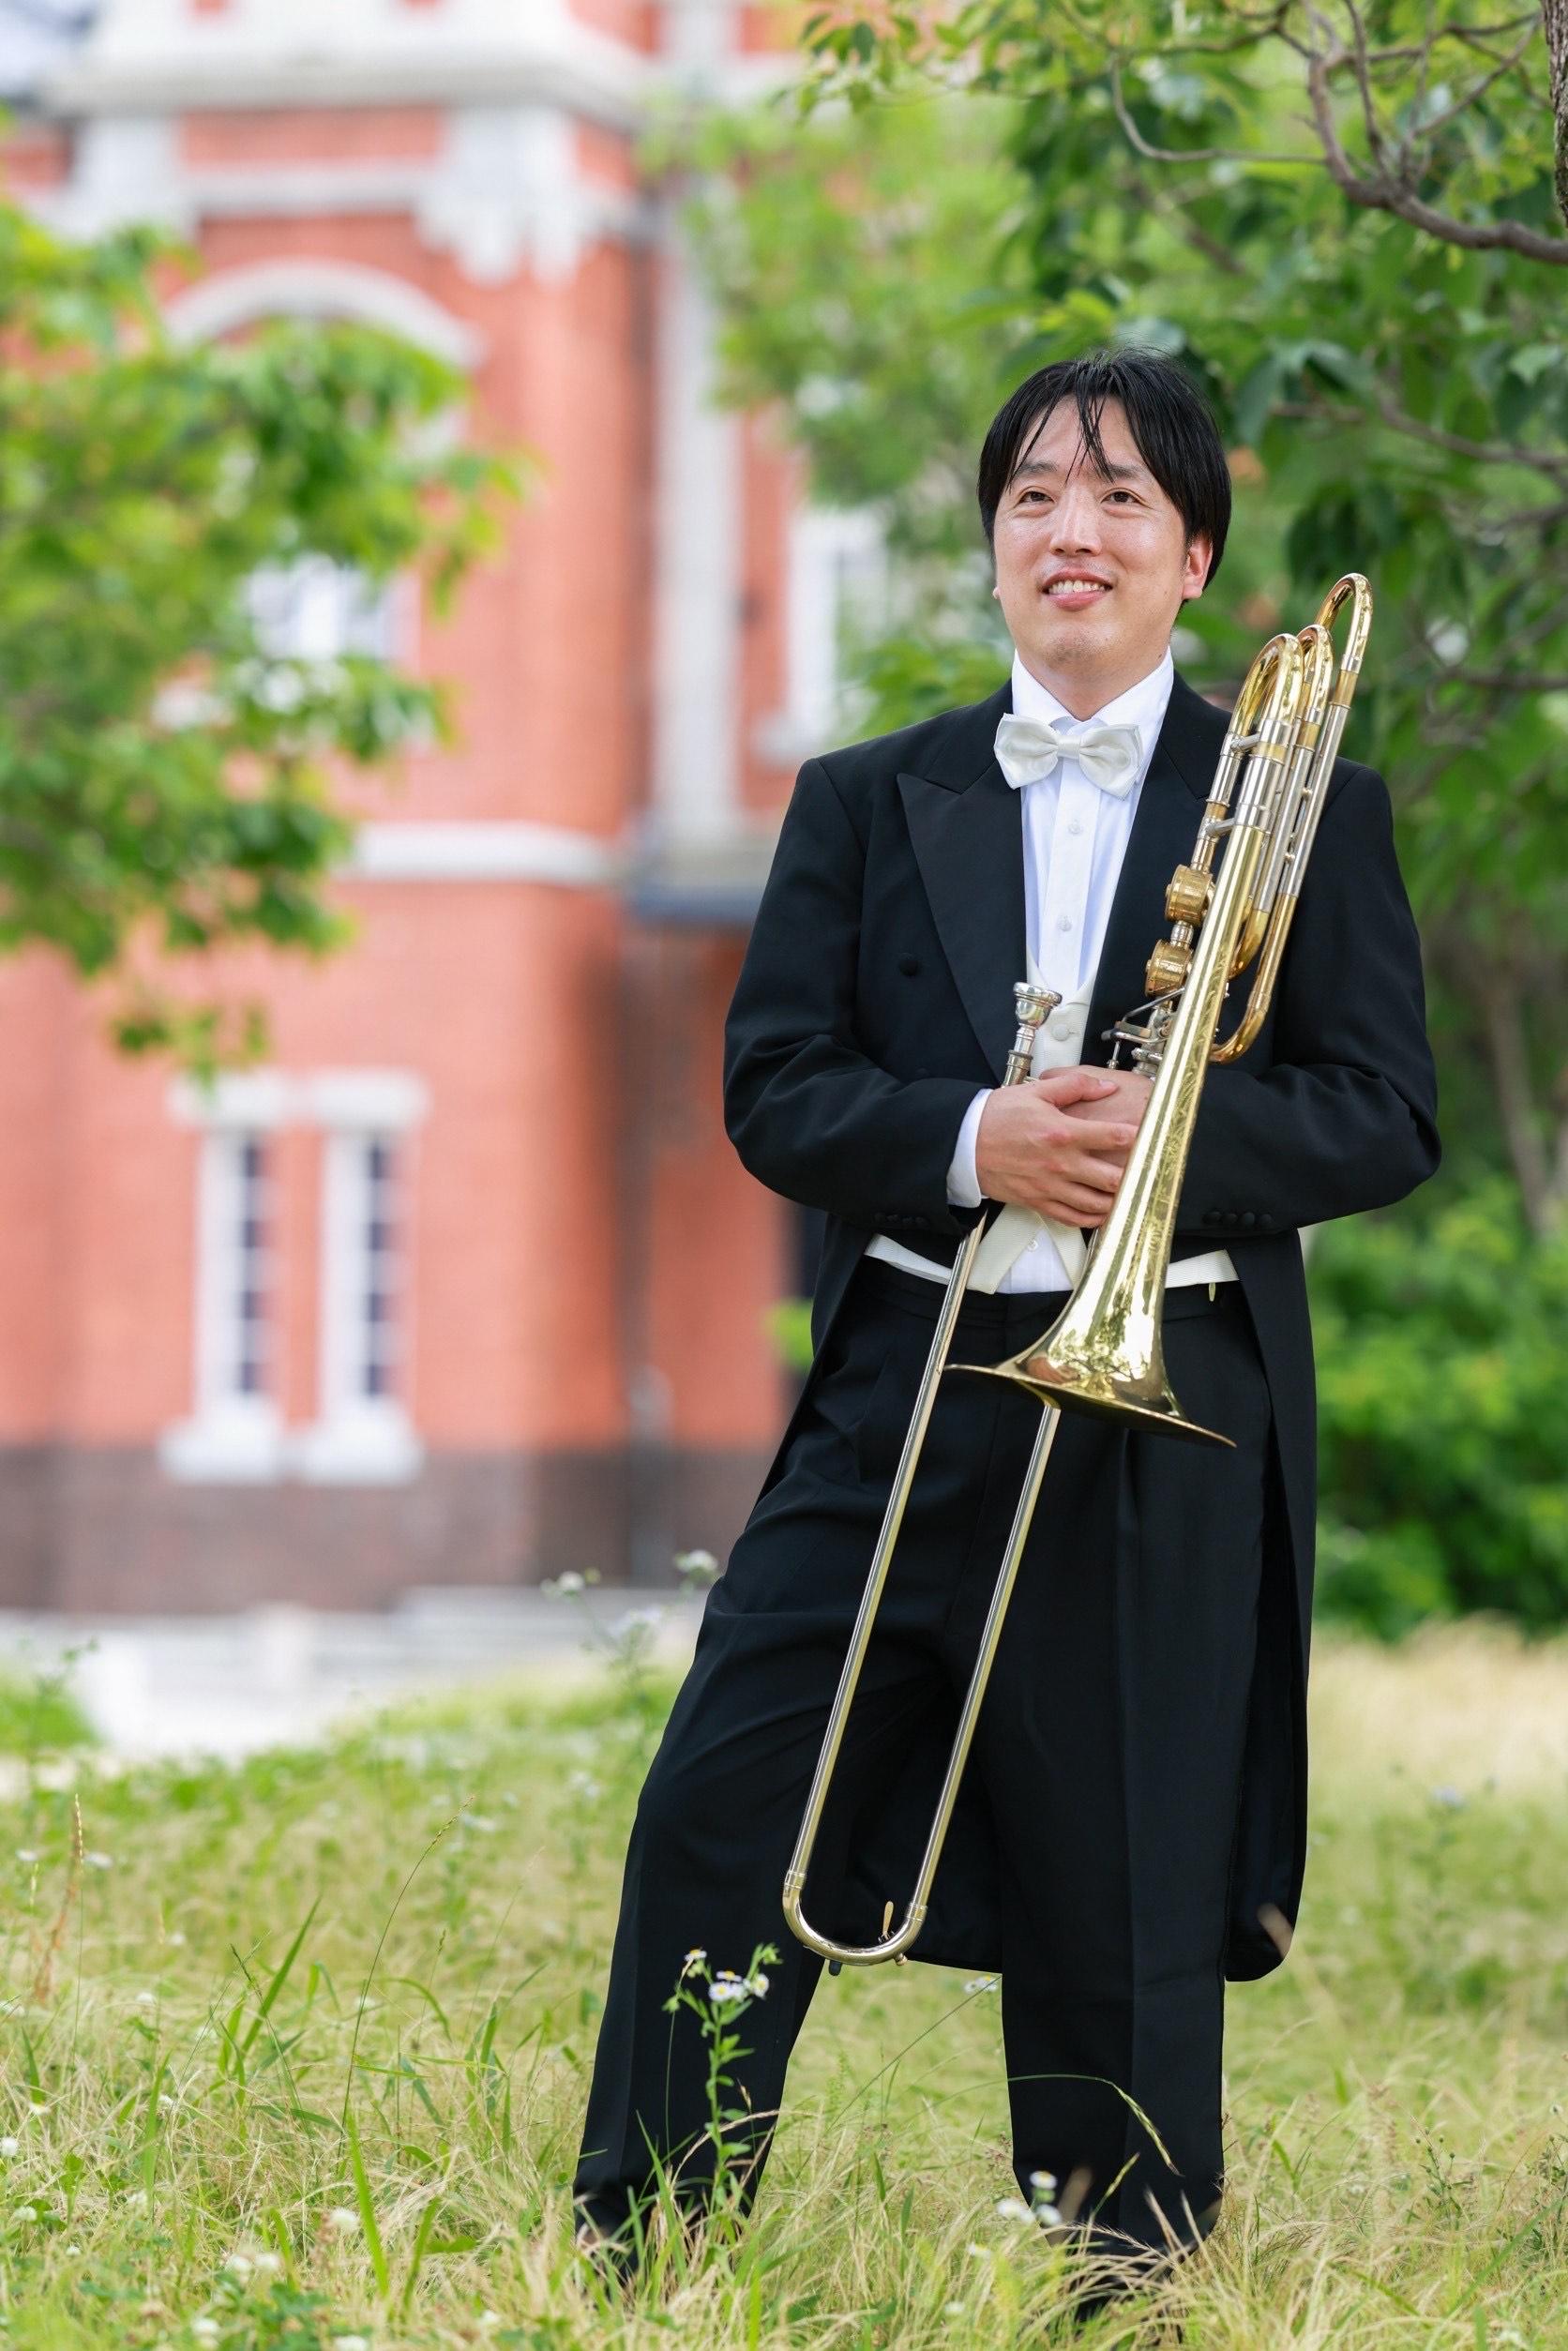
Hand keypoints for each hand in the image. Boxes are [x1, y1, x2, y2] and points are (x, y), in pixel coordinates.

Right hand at [974, 1066, 1142, 1226]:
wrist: (963, 1143)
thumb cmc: (996, 1117)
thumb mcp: (1036, 1091)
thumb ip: (1076, 1086)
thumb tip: (1107, 1087)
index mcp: (1063, 1133)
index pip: (1114, 1137)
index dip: (1139, 1137)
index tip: (1151, 1136)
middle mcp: (1061, 1164)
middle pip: (1113, 1178)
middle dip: (1134, 1176)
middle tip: (1147, 1171)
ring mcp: (1051, 1187)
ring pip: (1097, 1204)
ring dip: (1118, 1201)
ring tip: (1129, 1194)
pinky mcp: (1039, 1202)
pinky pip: (1073, 1218)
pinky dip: (1093, 1219)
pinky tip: (1103, 1213)